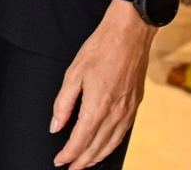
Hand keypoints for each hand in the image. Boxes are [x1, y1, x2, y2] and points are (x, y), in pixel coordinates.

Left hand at [50, 1, 153, 168]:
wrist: (129, 34)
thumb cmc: (100, 49)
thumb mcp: (73, 73)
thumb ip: (63, 103)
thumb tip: (55, 125)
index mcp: (97, 106)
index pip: (80, 140)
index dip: (68, 154)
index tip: (59, 161)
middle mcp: (115, 113)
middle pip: (96, 147)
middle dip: (82, 161)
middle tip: (70, 167)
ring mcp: (128, 110)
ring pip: (111, 144)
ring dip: (97, 157)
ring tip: (85, 163)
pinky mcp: (135, 105)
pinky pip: (123, 133)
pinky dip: (112, 145)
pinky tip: (106, 147)